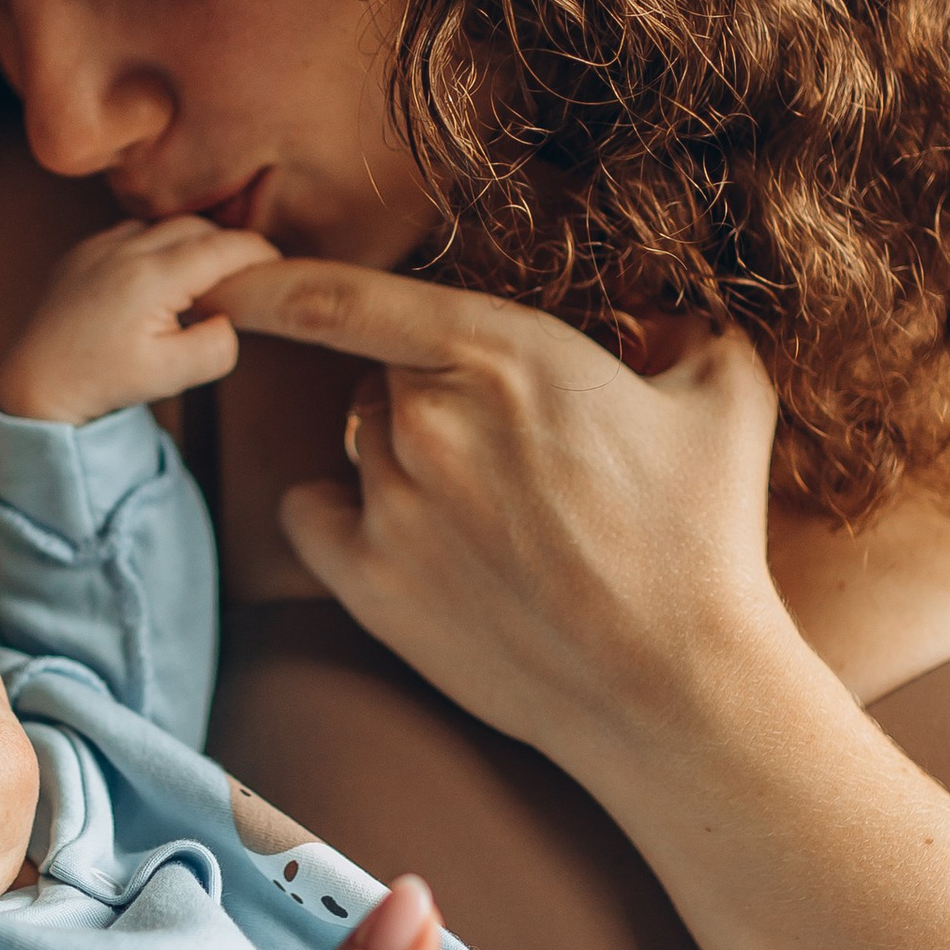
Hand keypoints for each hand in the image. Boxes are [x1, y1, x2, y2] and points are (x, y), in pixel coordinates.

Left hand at [0, 213, 278, 425]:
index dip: (259, 253)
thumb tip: (228, 317)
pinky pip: (132, 234)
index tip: (278, 266)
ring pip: (164, 226)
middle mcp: (124, 249)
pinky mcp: (82, 250)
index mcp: (151, 278)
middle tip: (247, 275)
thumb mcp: (172, 376)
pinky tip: (158, 283)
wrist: (38, 382)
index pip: (224, 247)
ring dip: (190, 244)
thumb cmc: (104, 381)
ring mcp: (98, 245)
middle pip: (197, 226)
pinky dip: (155, 248)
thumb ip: (217, 345)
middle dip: (228, 245)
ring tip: (202, 280)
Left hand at [217, 260, 790, 768]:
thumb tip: (663, 312)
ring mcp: (391, 508)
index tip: (222, 262)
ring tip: (489, 512)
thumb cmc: (705, 537)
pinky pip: (310, 519)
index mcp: (499, 354)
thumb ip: (685, 324)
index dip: (265, 276)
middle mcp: (426, 421)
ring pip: (358, 447)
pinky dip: (336, 515)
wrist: (678, 687)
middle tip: (505, 452)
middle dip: (423, 394)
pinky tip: (394, 532)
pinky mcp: (372, 587)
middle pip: (377, 379)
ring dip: (401, 459)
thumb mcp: (728, 393)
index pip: (340, 297)